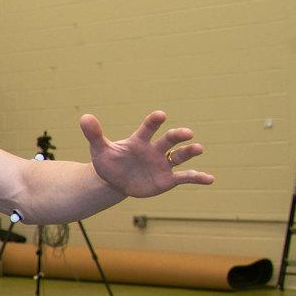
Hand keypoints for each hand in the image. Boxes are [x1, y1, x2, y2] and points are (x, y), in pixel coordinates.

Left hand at [80, 111, 213, 196]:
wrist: (114, 180)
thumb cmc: (108, 161)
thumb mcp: (99, 150)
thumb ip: (94, 134)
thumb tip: (84, 117)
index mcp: (139, 141)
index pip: (148, 128)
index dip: (153, 122)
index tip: (160, 115)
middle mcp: (155, 150)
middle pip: (169, 140)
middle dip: (177, 136)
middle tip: (186, 133)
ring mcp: (163, 164)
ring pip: (180, 156)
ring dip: (190, 152)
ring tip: (199, 148)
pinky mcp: (168, 179)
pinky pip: (185, 177)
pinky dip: (198, 177)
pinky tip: (210, 179)